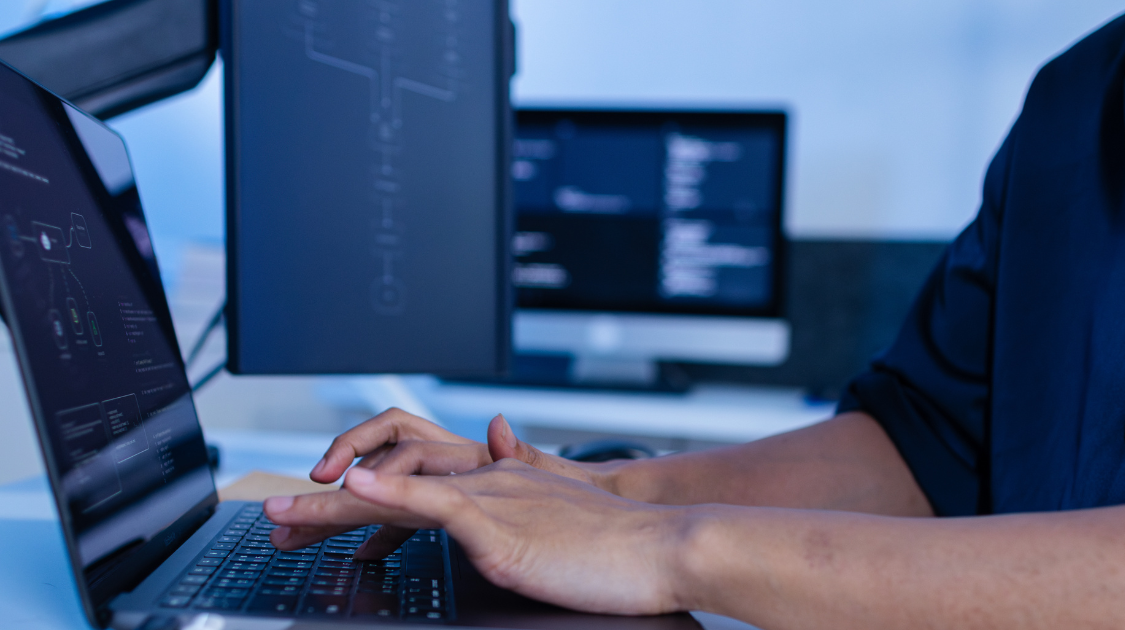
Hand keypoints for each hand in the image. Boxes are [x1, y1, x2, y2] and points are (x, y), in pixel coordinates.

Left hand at [265, 408, 618, 551]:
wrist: (661, 545)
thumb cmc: (616, 544)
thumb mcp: (558, 505)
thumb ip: (524, 468)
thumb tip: (496, 429)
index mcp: (492, 483)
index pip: (411, 484)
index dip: (361, 496)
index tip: (323, 519)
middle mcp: (483, 482)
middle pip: (389, 483)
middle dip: (325, 503)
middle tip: (278, 519)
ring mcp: (490, 500)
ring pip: (396, 492)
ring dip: (332, 503)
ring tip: (284, 514)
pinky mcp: (501, 524)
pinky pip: (436, 503)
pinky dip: (394, 494)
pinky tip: (358, 489)